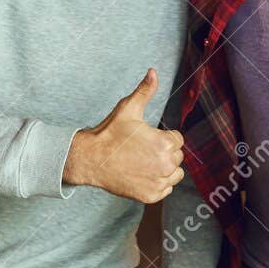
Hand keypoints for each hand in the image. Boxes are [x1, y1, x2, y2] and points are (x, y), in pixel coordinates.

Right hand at [63, 69, 184, 203]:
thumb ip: (145, 91)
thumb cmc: (110, 133)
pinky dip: (157, 183)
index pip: (177, 140)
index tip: (146, 138)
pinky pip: (166, 189)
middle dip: (163, 152)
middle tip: (142, 150)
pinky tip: (141, 174)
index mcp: (165, 143)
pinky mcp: (151, 196)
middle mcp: (166, 164)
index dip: (162, 136)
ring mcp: (159, 182)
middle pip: (177, 156)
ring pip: (174, 174)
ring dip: (164, 169)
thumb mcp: (128, 109)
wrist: (91, 159)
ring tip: (143, 162)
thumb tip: (153, 71)